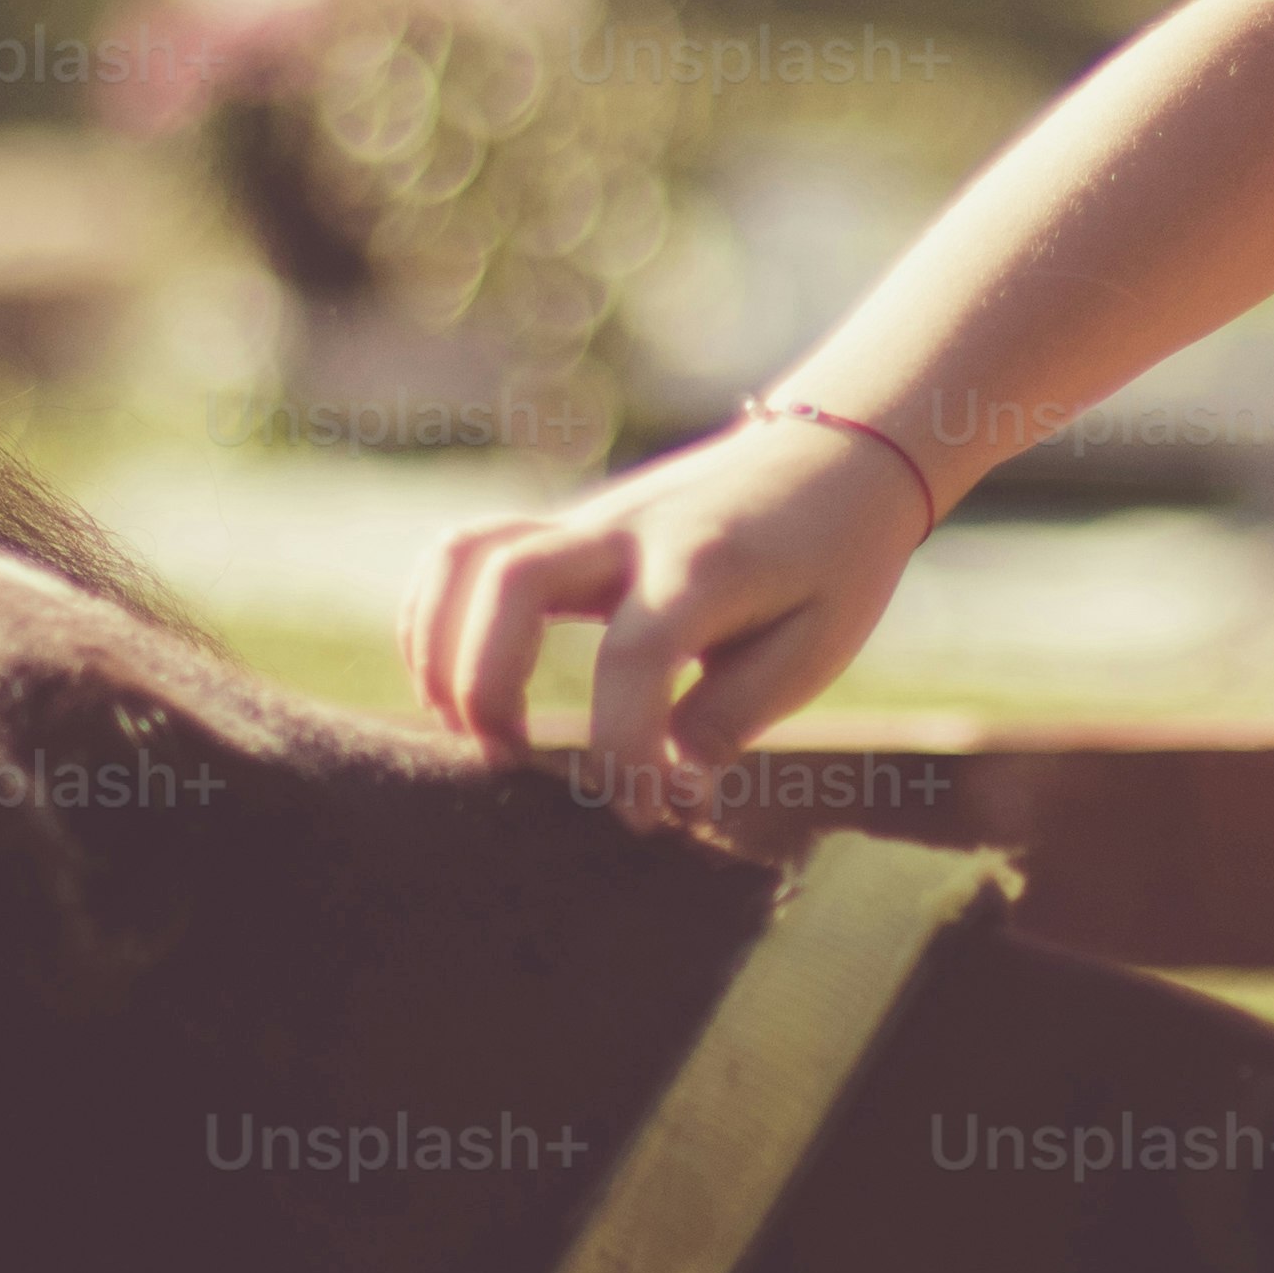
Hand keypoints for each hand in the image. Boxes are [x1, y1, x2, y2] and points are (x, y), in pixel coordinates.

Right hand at [405, 410, 933, 838]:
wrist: (836, 455)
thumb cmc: (831, 563)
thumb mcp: (813, 649)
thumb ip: (728, 717)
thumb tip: (667, 790)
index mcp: (703, 566)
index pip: (635, 656)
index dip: (625, 749)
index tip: (645, 818)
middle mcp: (628, 532)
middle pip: (512, 580)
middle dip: (487, 684)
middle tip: (510, 765)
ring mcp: (586, 521)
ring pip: (467, 555)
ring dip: (440, 648)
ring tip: (466, 732)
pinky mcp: (564, 530)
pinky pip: (467, 554)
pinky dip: (437, 618)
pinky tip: (455, 686)